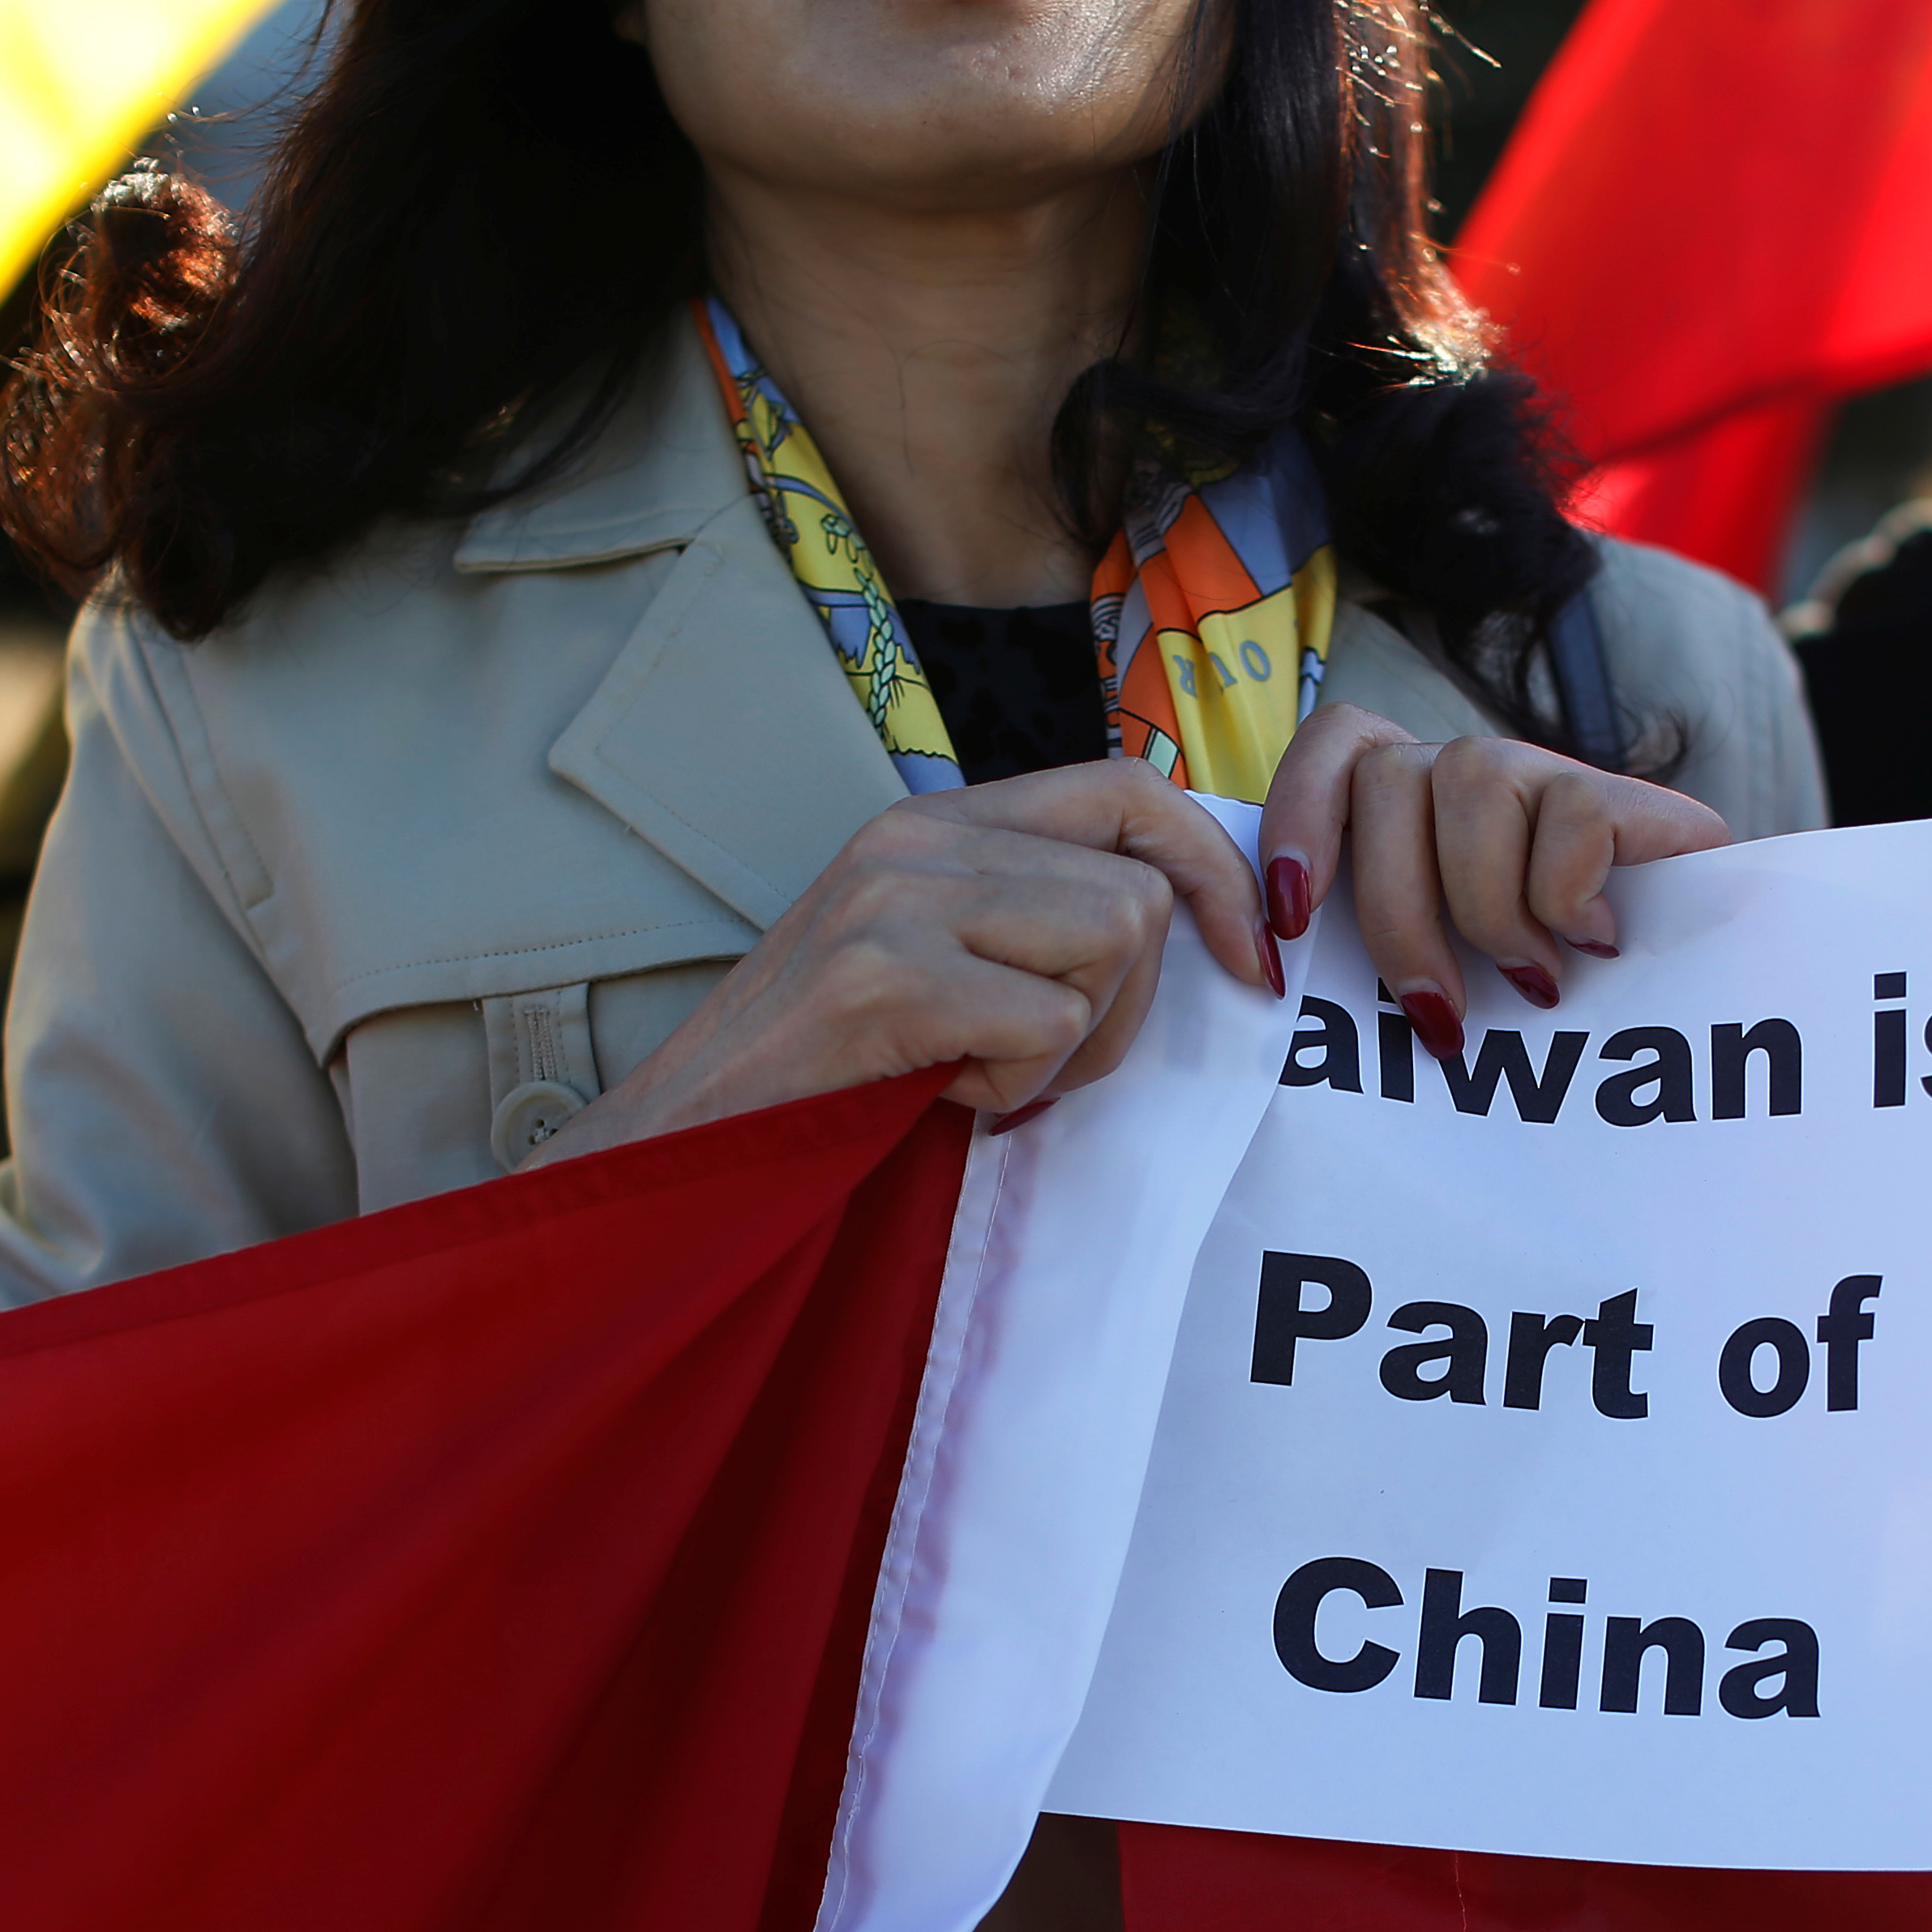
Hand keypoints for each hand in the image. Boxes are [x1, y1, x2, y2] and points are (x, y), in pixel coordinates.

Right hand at [533, 761, 1275, 1156]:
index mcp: (936, 822)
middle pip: (1139, 889)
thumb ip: (1033, 916)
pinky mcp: (883, 976)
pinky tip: (941, 1095)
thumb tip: (1182, 918)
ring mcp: (896, 898)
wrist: (685, 1144)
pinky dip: (1018, 1084)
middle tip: (1041, 1063)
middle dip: (1130, 1006)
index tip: (1247, 956)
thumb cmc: (824, 1076)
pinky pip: (1050, 1021)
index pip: (1130, 787)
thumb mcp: (936, 961)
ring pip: (1115, 939)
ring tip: (983, 1073)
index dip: (1216, 868)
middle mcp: (917, 836)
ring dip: (1076, 1044)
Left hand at [1258, 707, 1729, 1063]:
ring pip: (1472, 781)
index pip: (1338, 743)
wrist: (1698, 1003)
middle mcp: (1472, 770)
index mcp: (1414, 803)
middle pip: (1388, 779)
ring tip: (1529, 979)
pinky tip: (1593, 943)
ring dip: (1488, 907)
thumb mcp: (1442, 981)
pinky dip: (1567, 896)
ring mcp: (1550, 773)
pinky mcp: (1630, 799)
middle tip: (1437, 1012)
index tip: (1290, 922)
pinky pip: (1570, 815)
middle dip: (1397, 914)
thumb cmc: (1543, 1006)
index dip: (1300, 816)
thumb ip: (1370, 956)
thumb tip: (1280, 980)